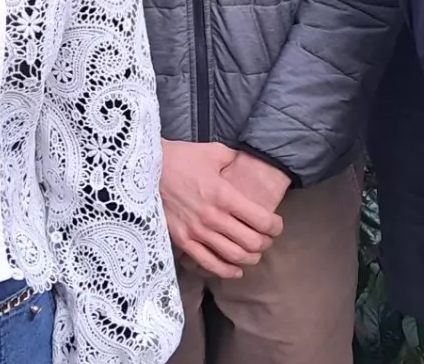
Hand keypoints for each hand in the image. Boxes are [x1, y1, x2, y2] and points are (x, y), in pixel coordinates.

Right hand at [160, 140, 283, 278]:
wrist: (146, 169)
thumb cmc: (180, 158)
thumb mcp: (212, 151)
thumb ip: (233, 158)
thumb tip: (247, 162)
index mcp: (224, 194)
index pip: (261, 220)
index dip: (275, 226)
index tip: (277, 224)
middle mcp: (214, 217)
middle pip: (251, 242)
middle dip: (265, 243)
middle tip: (266, 238)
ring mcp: (198, 232)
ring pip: (234, 256)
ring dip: (250, 258)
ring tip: (253, 253)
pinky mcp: (183, 241)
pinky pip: (210, 264)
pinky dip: (227, 271)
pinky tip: (236, 269)